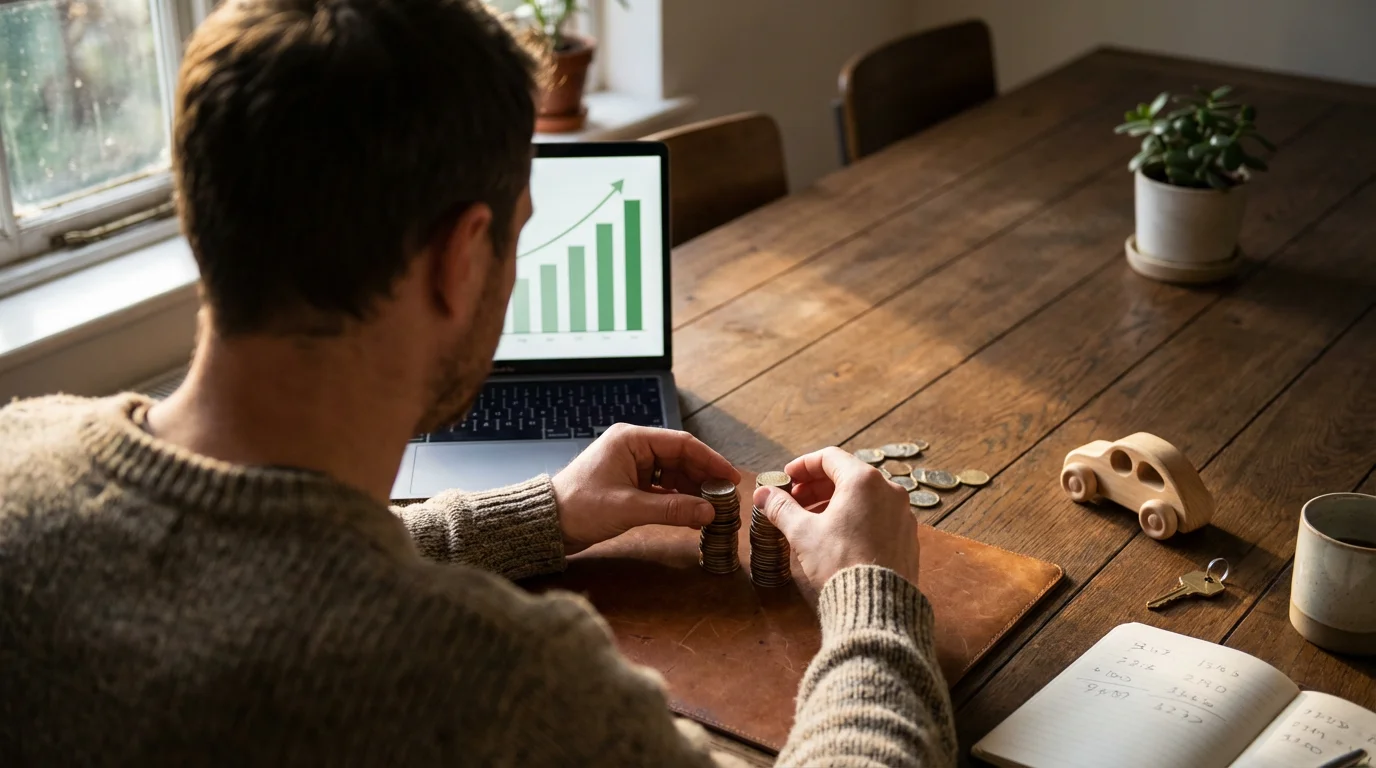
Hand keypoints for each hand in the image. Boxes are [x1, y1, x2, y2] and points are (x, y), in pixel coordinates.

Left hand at [552, 423, 741, 554]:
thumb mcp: (629, 508)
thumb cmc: (580, 507)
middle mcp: (633, 447)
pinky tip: (692, 512)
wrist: (547, 524)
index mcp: (631, 439)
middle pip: (680, 458)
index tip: (731, 478)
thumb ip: (672, 509)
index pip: (682, 444)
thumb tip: (709, 512)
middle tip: (726, 497)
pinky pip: (662, 487)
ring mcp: (631, 465)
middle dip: (704, 477)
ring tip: (712, 508)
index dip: (710, 460)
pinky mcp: (629, 483)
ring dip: (692, 490)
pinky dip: (677, 498)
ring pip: (673, 473)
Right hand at [752, 446, 919, 585]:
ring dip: (834, 502)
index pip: (829, 457)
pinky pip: (878, 516)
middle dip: (816, 486)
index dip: (802, 466)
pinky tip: (837, 537)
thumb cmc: (839, 564)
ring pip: (864, 497)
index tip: (786, 479)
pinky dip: (855, 517)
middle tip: (794, 501)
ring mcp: (902, 514)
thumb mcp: (802, 533)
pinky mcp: (907, 536)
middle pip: (847, 475)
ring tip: (811, 521)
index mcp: (863, 481)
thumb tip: (763, 494)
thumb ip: (781, 508)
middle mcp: (889, 491)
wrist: (877, 608)